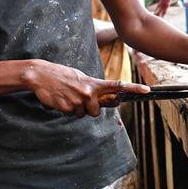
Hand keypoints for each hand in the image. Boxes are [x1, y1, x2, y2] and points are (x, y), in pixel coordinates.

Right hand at [23, 60, 149, 117]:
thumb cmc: (62, 75)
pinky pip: (71, 114)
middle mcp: (89, 92)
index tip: (146, 90)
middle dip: (88, 109)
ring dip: (76, 109)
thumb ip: (93, 88)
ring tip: (67, 96)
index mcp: (94, 83)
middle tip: (77, 98)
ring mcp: (78, 100)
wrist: (41, 74)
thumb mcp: (81, 77)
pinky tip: (60, 99)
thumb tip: (101, 99)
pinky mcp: (67, 107)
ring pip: (82, 114)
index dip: (133, 89)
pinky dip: (66, 109)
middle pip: (96, 111)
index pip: (118, 86)